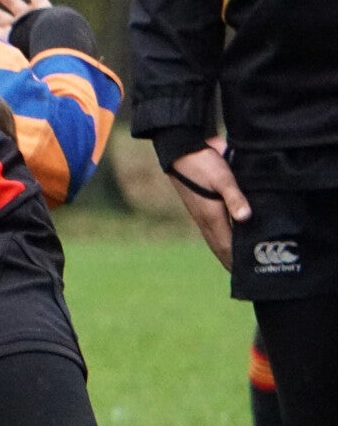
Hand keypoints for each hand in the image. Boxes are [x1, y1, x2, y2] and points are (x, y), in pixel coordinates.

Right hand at [167, 144, 249, 270]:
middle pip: (218, 246)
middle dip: (229, 260)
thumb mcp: (222, 178)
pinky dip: (219, 239)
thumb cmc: (202, 163)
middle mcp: (204, 219)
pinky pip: (211, 229)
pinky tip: (224, 238)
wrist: (180, 151)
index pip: (225, 244)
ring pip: (214, 238)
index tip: (244, 273)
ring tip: (232, 262)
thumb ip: (234, 197)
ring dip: (224, 251)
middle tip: (241, 274)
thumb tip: (245, 218)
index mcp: (210, 215)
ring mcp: (200, 213)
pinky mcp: (200, 206)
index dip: (235, 259)